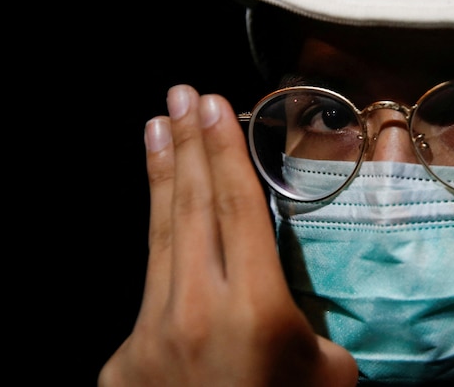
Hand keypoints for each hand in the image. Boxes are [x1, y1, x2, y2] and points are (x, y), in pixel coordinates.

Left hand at [99, 85, 357, 386]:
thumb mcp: (330, 379)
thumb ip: (315, 330)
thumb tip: (301, 305)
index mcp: (256, 309)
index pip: (238, 208)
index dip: (226, 151)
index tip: (214, 105)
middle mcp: (197, 308)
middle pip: (192, 207)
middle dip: (189, 144)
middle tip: (181, 95)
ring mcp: (151, 332)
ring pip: (159, 236)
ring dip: (161, 178)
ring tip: (156, 128)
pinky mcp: (124, 359)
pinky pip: (149, 290)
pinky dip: (156, 245)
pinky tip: (158, 212)